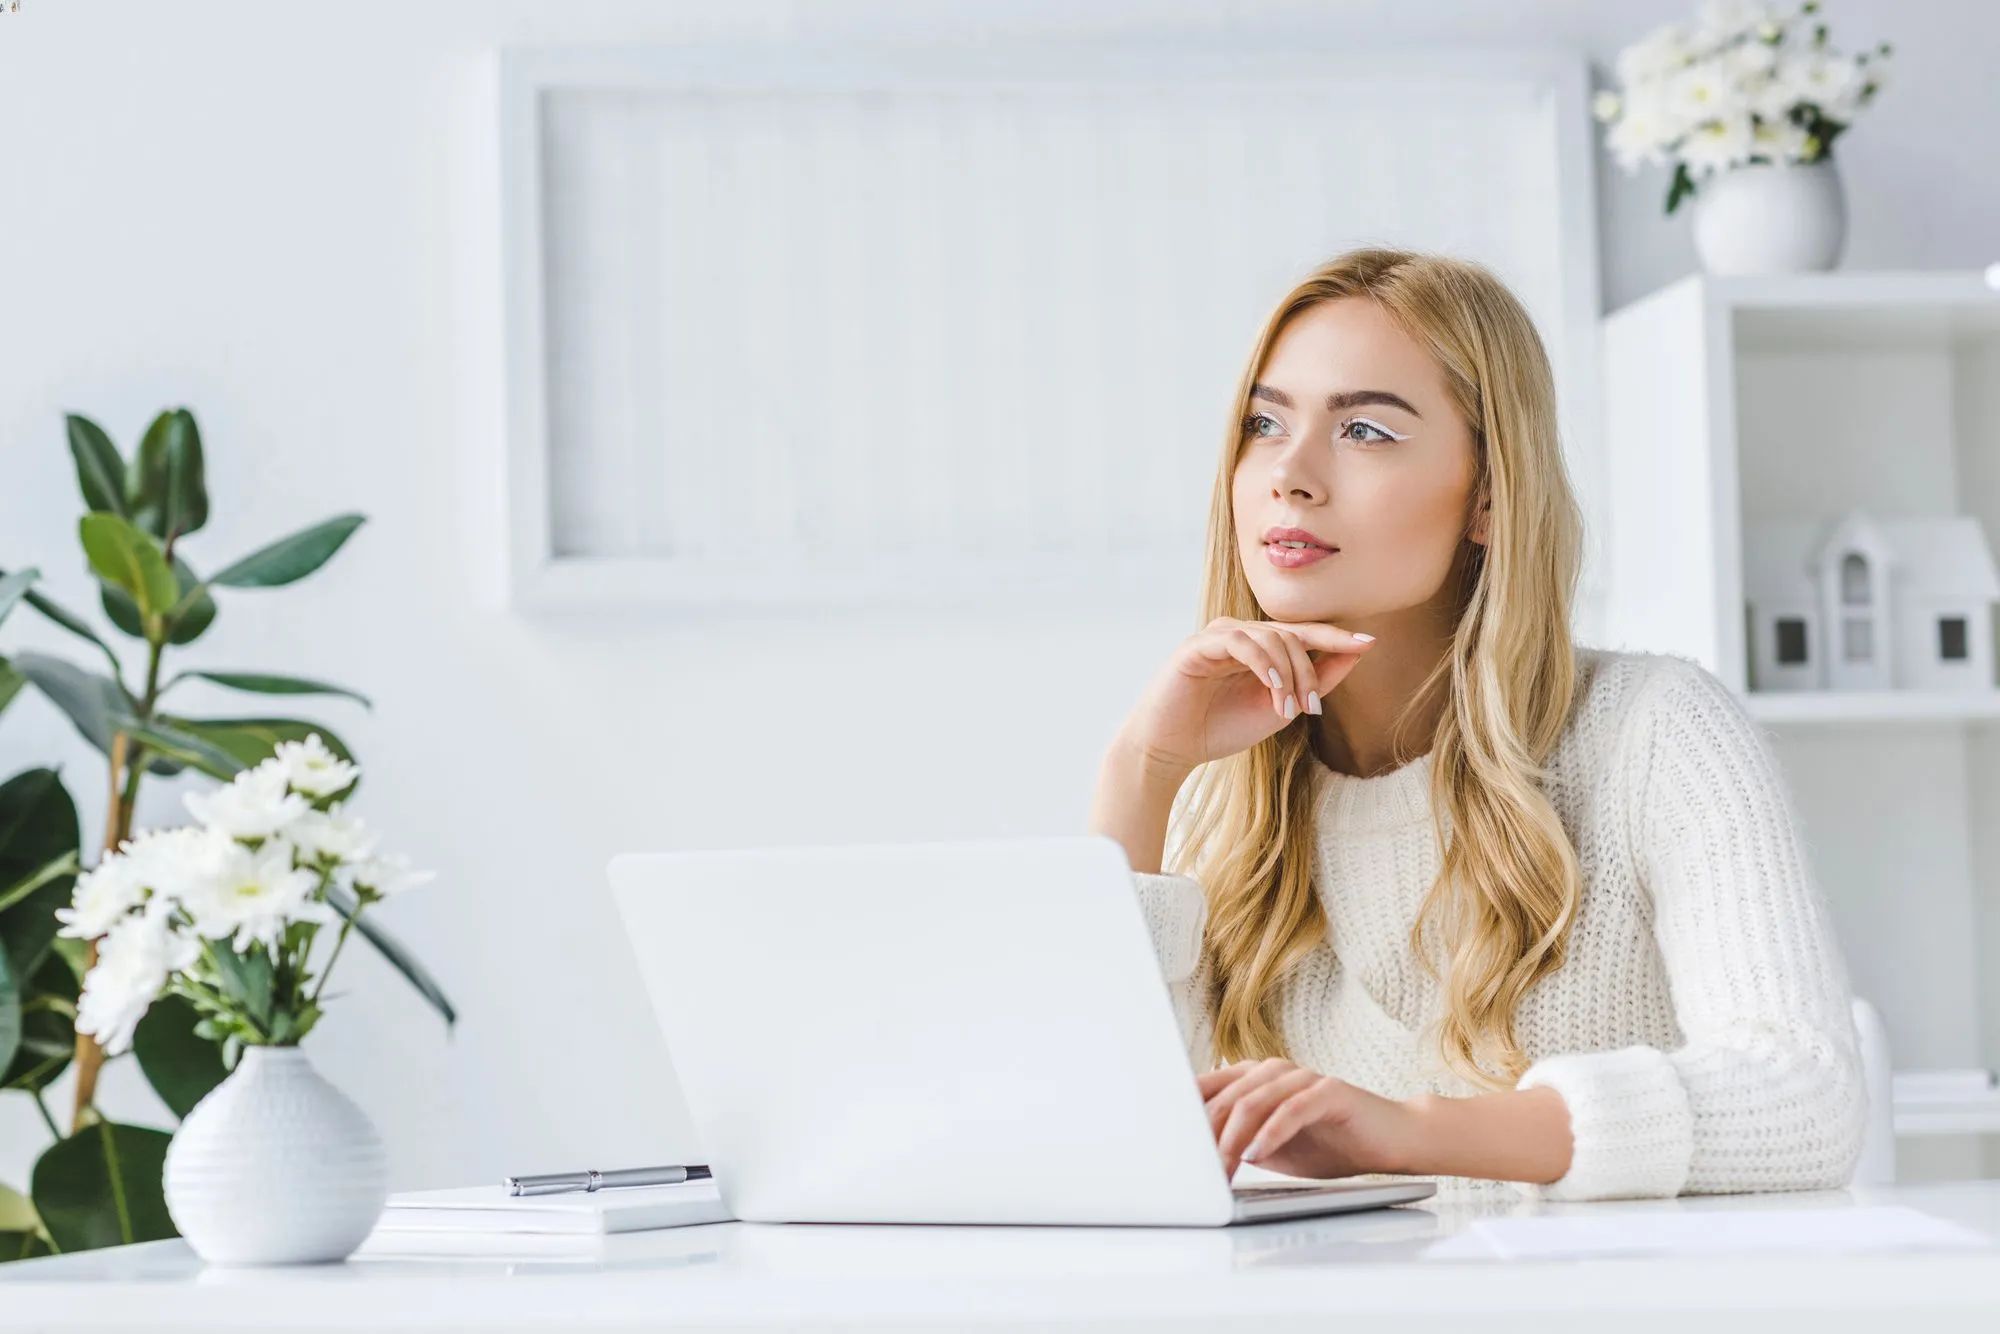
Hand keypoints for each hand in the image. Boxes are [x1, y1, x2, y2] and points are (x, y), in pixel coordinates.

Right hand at [1120, 617, 1376, 773]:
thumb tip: (1355, 654)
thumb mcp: (1280, 708)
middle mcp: (1240, 634)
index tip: (1369, 643)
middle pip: (1292, 635)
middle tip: (1311, 708)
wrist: (1171, 749)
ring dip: (1288, 673)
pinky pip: (1240, 642)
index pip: (1303, 634)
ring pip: (1270, 637)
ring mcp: (1218, 636)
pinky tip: (1272, 686)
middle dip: (1309, 671)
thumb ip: (1315, 681)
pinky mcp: (1198, 645)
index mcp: (1258, 647)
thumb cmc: (1220, 729)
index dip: (1335, 636)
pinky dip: (1262, 662)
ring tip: (1287, 709)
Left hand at [1199, 1058, 1426, 1180]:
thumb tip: (1193, 1158)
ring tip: (1220, 1170)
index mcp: (1253, 1078)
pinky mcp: (1329, 1091)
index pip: (1207, 1089)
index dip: (1184, 1118)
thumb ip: (1236, 1142)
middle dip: (1204, 1136)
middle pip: (1225, 1098)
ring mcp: (1301, 1077)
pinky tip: (1255, 1152)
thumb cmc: (1328, 1142)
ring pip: (1253, 1103)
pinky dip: (1270, 1132)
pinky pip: (1291, 1109)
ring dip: (1232, 1140)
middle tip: (1191, 1169)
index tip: (1166, 1146)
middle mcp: (1273, 1070)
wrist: (1389, 1139)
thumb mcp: (1270, 1146)